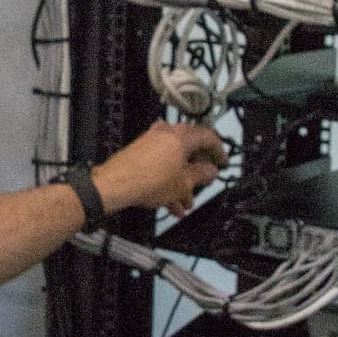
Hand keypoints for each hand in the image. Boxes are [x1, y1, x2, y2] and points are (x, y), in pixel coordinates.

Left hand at [92, 121, 225, 218]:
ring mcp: (151, 142)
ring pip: (175, 162)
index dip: (219, 152)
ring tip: (185, 203)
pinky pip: (161, 166)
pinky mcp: (140, 153)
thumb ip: (202, 174)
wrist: (115, 185)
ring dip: (182, 182)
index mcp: (182, 135)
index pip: (209, 137)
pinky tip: (171, 202)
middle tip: (204, 183)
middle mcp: (167, 133)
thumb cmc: (150, 180)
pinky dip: (168, 181)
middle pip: (190, 150)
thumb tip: (211, 170)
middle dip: (198, 172)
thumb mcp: (184, 182)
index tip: (222, 163)